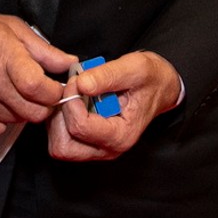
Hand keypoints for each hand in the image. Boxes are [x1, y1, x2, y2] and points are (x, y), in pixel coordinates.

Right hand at [0, 4, 73, 135]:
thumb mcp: (13, 28)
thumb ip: (44, 50)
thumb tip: (69, 63)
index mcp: (5, 57)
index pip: (38, 88)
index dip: (54, 93)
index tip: (55, 88)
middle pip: (32, 112)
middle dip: (43, 105)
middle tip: (39, 92)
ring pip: (16, 121)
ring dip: (23, 111)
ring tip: (16, 92)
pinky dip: (3, 120)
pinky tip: (0, 102)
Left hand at [45, 52, 180, 163]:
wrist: (158, 86)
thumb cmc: (149, 78)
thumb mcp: (133, 68)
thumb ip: (107, 75)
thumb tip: (81, 84)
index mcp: (121, 136)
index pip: (80, 127)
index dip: (71, 100)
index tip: (77, 80)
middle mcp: (108, 149)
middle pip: (64, 146)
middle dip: (61, 115)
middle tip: (72, 91)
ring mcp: (97, 148)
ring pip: (59, 145)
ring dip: (59, 118)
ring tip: (74, 95)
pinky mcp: (88, 144)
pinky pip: (62, 139)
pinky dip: (61, 120)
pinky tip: (74, 101)